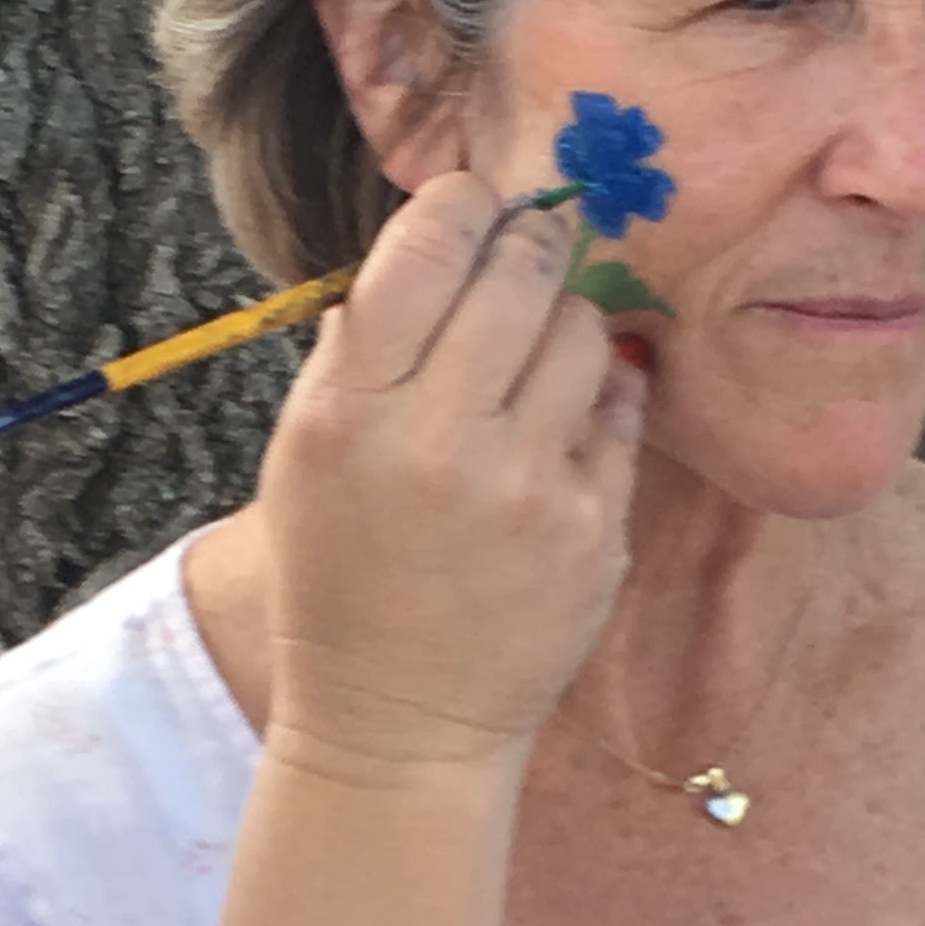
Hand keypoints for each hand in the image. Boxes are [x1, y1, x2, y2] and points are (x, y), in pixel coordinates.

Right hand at [256, 173, 638, 790]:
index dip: (461, 203)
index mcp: (348, 414)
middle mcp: (439, 441)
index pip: (427, 245)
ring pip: (584, 328)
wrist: (397, 722)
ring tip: (534, 358)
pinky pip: (620, 406)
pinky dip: (596, 398)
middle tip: (525, 253)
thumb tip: (431, 240)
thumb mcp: (304, 459)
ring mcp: (527, 486)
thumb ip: (356, 351)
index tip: (472, 208)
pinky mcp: (595, 527)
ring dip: (565, 321)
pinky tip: (561, 426)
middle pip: (520, 269)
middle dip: (529, 242)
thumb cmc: (343, 579)